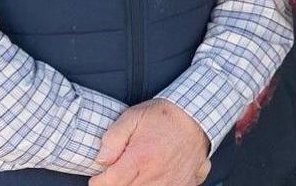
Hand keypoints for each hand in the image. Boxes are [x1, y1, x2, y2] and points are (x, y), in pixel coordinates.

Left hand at [91, 99, 209, 185]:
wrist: (196, 116)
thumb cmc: (165, 116)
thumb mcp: (133, 116)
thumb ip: (112, 138)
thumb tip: (101, 159)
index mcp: (140, 158)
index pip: (109, 183)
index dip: (99, 180)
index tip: (99, 176)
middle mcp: (155, 174)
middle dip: (117, 183)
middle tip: (118, 173)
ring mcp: (170, 183)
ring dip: (135, 185)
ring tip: (135, 174)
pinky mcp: (182, 185)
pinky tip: (151, 178)